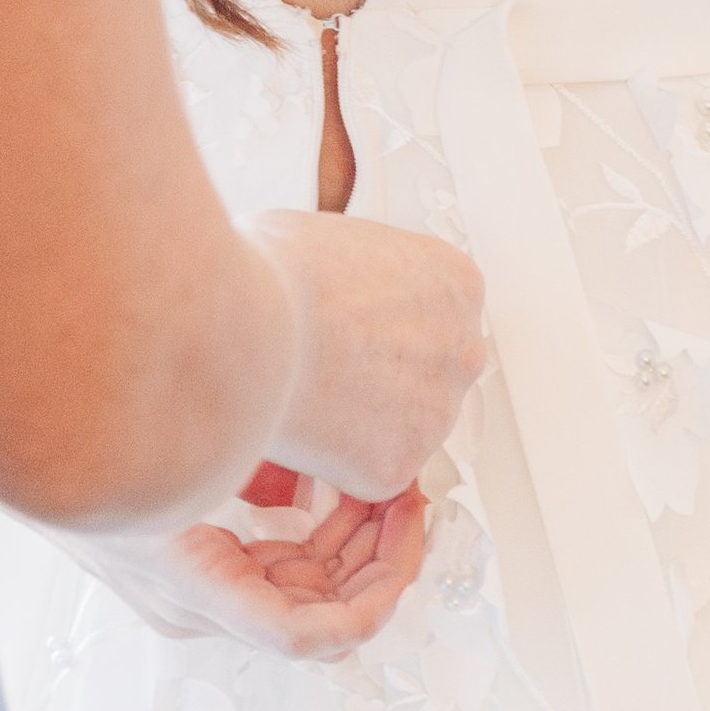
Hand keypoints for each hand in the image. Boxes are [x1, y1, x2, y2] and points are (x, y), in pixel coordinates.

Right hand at [68, 475, 431, 660]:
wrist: (30, 434)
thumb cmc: (93, 440)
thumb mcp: (185, 447)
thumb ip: (254, 459)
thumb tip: (322, 462)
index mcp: (193, 590)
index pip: (302, 634)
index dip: (370, 600)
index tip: (407, 545)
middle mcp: (199, 605)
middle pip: (316, 613)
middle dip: (376, 560)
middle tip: (411, 503)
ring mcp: (198, 588)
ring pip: (303, 588)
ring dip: (352, 541)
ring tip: (384, 486)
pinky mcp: (197, 563)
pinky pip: (276, 562)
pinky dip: (316, 529)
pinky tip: (337, 484)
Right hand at [249, 209, 487, 501]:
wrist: (248, 329)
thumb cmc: (278, 276)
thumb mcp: (336, 241)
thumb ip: (358, 272)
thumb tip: (331, 284)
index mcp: (455, 284)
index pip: (440, 316)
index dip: (390, 328)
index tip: (361, 333)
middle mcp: (461, 351)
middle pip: (433, 374)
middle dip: (388, 378)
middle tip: (335, 370)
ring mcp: (437, 414)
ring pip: (404, 428)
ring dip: (365, 422)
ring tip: (306, 394)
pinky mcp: (398, 465)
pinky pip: (369, 470)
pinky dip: (336, 460)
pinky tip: (302, 425)